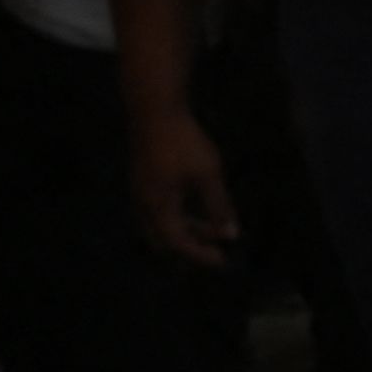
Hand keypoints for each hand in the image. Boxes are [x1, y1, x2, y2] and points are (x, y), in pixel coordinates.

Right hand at [130, 105, 239, 265]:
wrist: (154, 110)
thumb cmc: (183, 142)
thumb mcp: (208, 175)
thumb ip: (219, 206)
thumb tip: (231, 234)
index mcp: (158, 207)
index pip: (178, 244)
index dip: (200, 256)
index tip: (223, 261)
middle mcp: (144, 205)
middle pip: (164, 241)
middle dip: (190, 250)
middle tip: (216, 250)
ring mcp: (141, 193)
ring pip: (160, 226)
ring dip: (186, 232)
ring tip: (215, 230)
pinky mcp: (143, 182)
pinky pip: (159, 212)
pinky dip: (179, 218)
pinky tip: (199, 211)